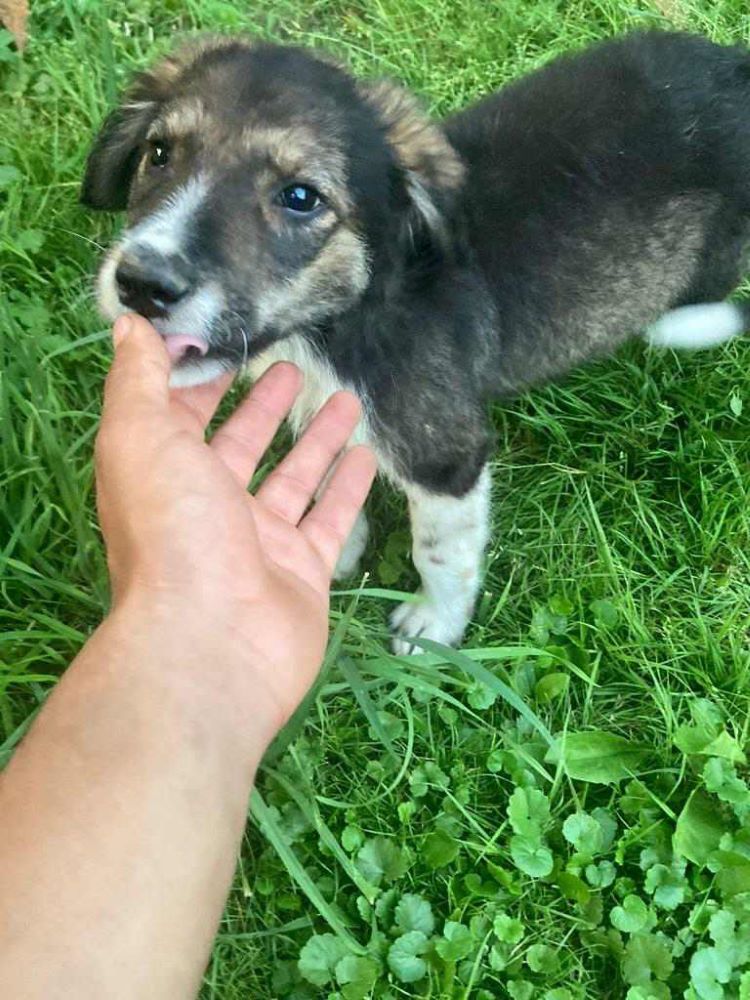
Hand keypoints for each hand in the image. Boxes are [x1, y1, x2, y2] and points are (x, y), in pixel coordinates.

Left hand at [96, 314, 375, 738]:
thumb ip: (135, 379)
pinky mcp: (302, 572)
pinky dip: (347, 489)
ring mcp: (258, 543)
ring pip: (293, 478)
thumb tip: (129, 324)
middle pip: (240, 445)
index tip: (231, 339)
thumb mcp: (139, 438)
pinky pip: (329, 520)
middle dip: (263, 405)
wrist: (212, 642)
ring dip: (316, 439)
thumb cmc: (173, 531)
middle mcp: (208, 508)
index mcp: (163, 475)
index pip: (181, 415)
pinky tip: (365, 455)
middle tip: (295, 364)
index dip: (202, 378)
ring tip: (348, 397)